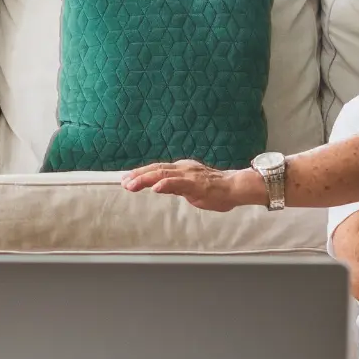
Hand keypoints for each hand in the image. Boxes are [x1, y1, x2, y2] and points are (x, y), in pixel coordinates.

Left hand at [122, 159, 264, 211]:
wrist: (235, 188)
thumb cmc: (214, 189)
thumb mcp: (188, 188)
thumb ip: (174, 187)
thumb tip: (158, 187)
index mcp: (181, 169)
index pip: (157, 169)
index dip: (141, 173)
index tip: (126, 179)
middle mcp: (183, 169)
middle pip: (156, 169)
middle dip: (138, 175)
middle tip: (123, 182)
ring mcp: (189, 175)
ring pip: (163, 174)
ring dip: (145, 179)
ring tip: (131, 185)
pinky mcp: (196, 184)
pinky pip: (179, 183)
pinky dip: (165, 184)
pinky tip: (155, 188)